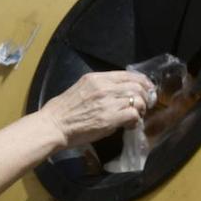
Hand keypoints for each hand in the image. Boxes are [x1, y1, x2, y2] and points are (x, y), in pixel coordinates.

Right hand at [40, 71, 154, 147]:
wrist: (54, 125)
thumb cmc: (63, 111)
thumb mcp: (80, 89)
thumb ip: (99, 88)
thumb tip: (116, 93)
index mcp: (96, 78)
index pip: (128, 74)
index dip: (142, 82)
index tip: (146, 89)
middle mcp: (104, 86)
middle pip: (137, 86)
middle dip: (144, 97)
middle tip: (143, 106)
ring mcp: (108, 101)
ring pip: (138, 100)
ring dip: (140, 110)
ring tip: (135, 117)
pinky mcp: (110, 117)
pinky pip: (133, 114)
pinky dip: (135, 120)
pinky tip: (129, 125)